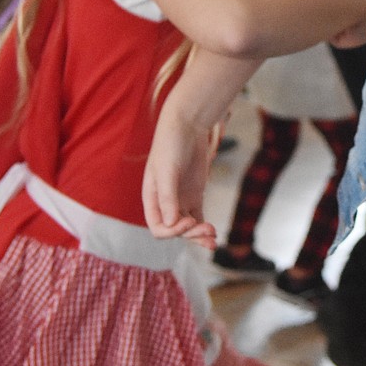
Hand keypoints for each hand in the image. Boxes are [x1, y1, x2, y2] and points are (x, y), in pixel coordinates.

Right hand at [142, 100, 217, 247]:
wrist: (187, 126)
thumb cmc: (171, 145)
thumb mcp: (167, 170)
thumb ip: (168, 196)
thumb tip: (171, 223)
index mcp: (152, 199)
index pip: (158, 227)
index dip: (173, 231)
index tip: (189, 221)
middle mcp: (164, 203)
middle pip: (175, 230)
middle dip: (191, 234)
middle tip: (208, 232)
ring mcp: (180, 200)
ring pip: (188, 227)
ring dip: (199, 235)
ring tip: (213, 239)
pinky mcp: (194, 195)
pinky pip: (198, 218)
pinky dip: (203, 227)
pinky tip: (213, 235)